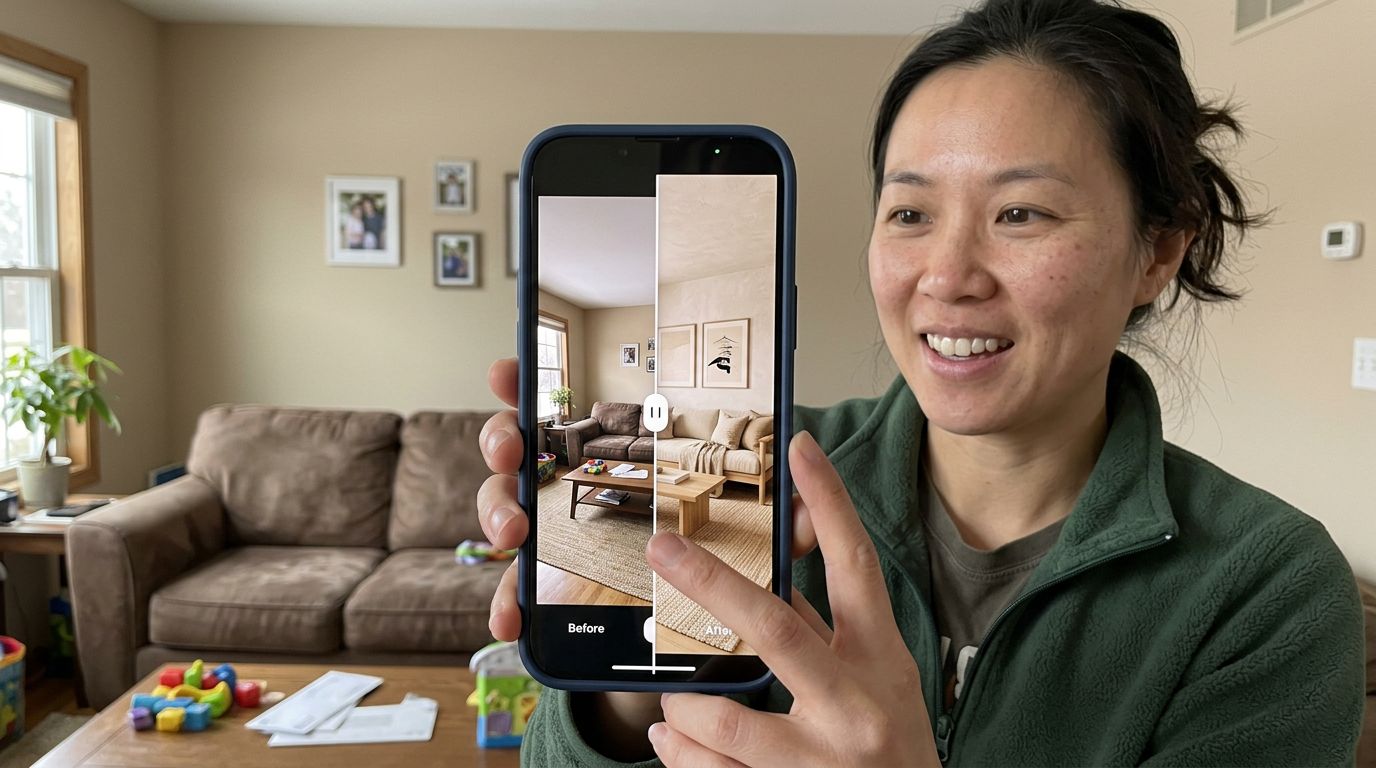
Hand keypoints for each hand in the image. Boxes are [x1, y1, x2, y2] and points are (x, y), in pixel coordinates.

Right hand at [475, 359, 820, 640]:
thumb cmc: (715, 571)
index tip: (507, 370)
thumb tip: (806, 480)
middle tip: (515, 451)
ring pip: (506, 508)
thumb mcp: (755, 540)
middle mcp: (571, 485)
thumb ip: (781, 514)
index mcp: (614, 457)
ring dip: (499, 512)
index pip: (563, 408)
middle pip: (518, 446)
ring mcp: (551, 533)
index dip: (528, 385)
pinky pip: (515, 592)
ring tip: (516, 533)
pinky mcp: (546, 588)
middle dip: (505, 440)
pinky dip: (506, 603)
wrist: (686, 645)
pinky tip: (509, 620)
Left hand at [645, 431, 937, 767]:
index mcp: (880, 660)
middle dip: (712, 583)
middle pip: (777, 628)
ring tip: (675, 702)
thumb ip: (828, 632)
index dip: (830, 503)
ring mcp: (825, 760)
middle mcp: (856, 706)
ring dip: (685, 706)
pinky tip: (671, 741)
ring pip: (726, 719)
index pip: (856, 567)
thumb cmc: (892, 746)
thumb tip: (778, 572)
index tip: (800, 448)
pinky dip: (679, 754)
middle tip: (661, 549)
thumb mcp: (878, 681)